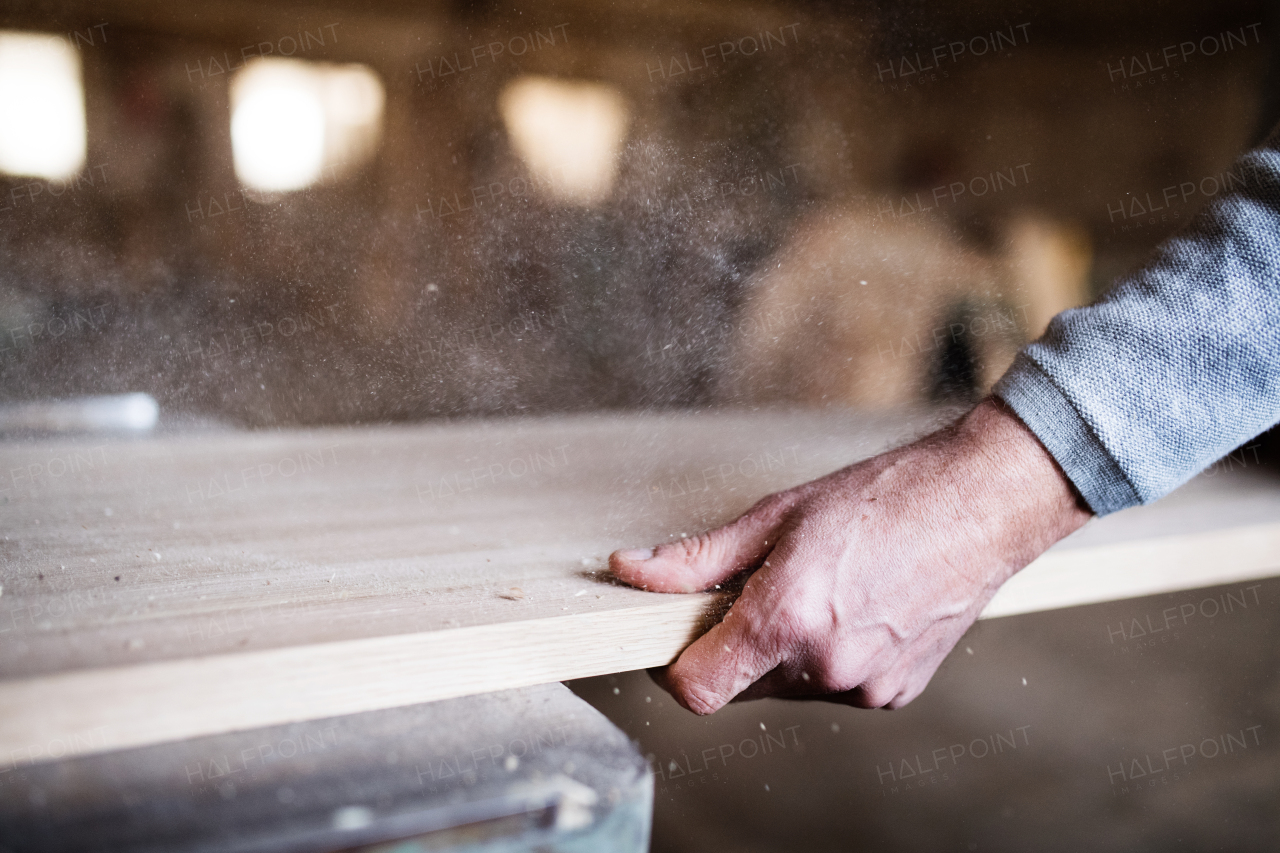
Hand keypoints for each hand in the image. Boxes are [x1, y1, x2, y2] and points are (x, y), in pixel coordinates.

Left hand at [609, 398, 1091, 713]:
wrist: (980, 506)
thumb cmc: (882, 499)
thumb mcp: (775, 516)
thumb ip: (697, 558)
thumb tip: (631, 571)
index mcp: (786, 619)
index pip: (696, 689)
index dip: (673, 665)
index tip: (676, 636)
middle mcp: (824, 665)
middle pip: (739, 684)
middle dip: (733, 644)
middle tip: (758, 586)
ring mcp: (863, 686)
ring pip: (787, 687)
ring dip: (783, 651)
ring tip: (820, 588)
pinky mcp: (893, 695)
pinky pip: (834, 687)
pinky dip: (828, 657)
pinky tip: (855, 606)